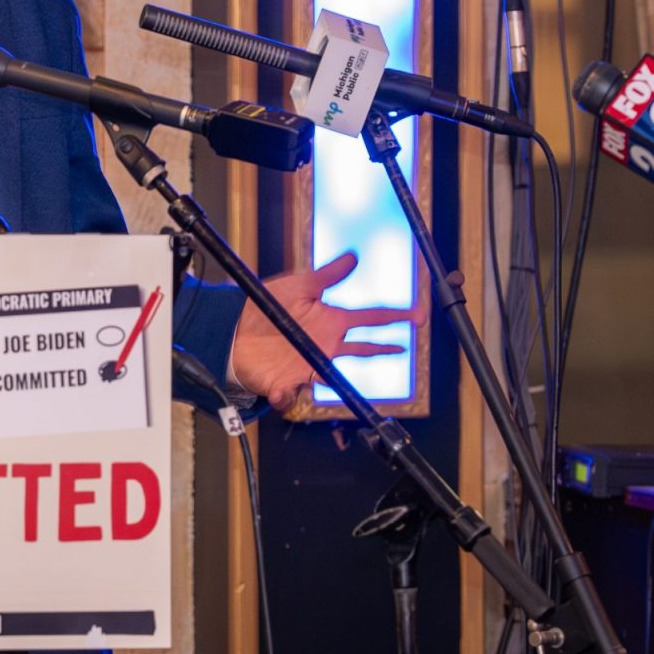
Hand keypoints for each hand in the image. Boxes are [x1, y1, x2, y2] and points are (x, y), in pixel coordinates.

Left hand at [227, 251, 414, 413]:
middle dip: (383, 348)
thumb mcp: (298, 286)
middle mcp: (325, 345)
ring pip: (331, 376)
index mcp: (331, 321)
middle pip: (362, 349)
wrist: (236, 330)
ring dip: (332, 376)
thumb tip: (353, 256)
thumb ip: (327, 275)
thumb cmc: (268, 309)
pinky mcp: (287, 380)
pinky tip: (282, 392)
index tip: (418, 314)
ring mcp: (308, 364)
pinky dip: (286, 397)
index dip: (396, 316)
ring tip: (327, 370)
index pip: (370, 318)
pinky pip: (290, 395)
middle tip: (403, 345)